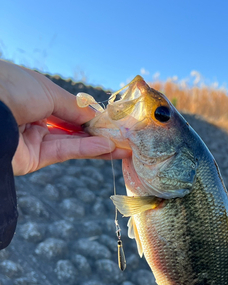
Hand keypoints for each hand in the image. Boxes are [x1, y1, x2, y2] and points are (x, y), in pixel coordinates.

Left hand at [0, 60, 129, 175]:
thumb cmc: (12, 89)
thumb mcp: (47, 91)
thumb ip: (74, 107)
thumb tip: (96, 115)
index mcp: (30, 95)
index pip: (65, 107)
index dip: (87, 113)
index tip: (110, 119)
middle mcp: (32, 118)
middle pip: (71, 127)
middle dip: (97, 131)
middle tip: (122, 135)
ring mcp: (33, 140)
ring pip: (71, 142)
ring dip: (97, 144)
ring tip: (121, 146)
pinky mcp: (34, 159)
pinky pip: (64, 152)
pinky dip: (86, 150)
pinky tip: (106, 148)